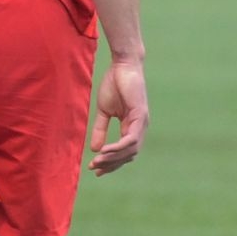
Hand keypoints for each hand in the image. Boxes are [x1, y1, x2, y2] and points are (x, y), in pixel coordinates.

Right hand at [88, 59, 148, 175]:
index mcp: (132, 127)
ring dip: (113, 158)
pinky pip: (131, 139)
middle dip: (111, 164)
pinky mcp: (140, 116)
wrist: (122, 65)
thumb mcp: (104, 111)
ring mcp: (142, 123)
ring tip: (98, 161)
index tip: (96, 170)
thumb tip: (95, 150)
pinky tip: (106, 151)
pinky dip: (119, 147)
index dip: (111, 163)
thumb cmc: (114, 84)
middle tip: (94, 168)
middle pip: (128, 156)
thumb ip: (100, 129)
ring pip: (131, 150)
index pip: (124, 152)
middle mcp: (139, 128)